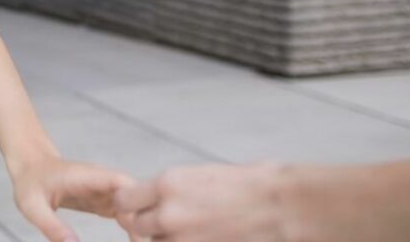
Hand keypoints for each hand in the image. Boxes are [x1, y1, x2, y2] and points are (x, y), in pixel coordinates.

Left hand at [11, 153, 136, 241]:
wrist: (30, 167)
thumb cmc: (30, 182)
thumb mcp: (33, 206)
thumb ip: (52, 226)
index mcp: (88, 176)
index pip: (121, 183)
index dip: (136, 201)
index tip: (143, 227)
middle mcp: (103, 181)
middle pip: (136, 196)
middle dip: (147, 217)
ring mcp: (106, 192)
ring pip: (135, 206)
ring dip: (144, 225)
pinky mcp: (104, 202)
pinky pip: (127, 214)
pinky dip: (135, 228)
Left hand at [114, 163, 293, 241]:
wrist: (286, 207)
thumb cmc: (254, 184)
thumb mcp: (205, 174)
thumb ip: (175, 189)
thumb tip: (159, 197)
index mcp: (168, 184)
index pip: (124, 200)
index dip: (132, 204)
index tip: (142, 205)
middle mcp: (169, 214)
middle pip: (138, 226)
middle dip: (150, 225)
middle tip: (170, 221)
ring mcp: (184, 240)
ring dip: (169, 238)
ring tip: (196, 229)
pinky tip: (206, 237)